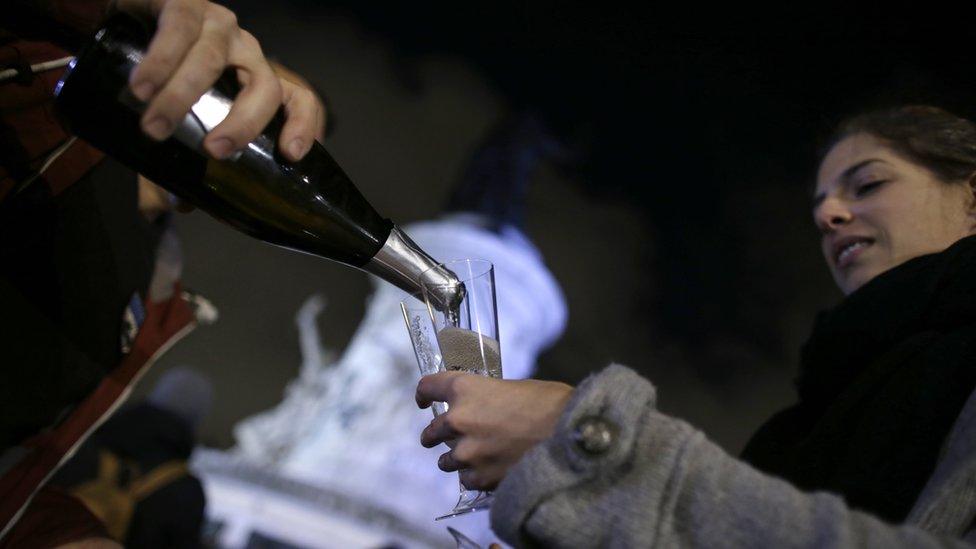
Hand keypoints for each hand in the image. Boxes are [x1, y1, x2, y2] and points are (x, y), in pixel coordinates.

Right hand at [114, 0, 324, 160]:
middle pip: (265, 86)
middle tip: (213, 151)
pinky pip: (179, 30)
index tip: (291, 155)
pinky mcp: (182, 3)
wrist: (117, 21)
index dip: (303, 125)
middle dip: (244, 122)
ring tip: (153, 127)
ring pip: (214, 59)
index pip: (299, 100)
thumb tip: (170, 208)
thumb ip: (171, 170)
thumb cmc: (158, 80)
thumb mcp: (171, 128)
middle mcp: (246, 53)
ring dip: (183, 95)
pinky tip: (141, 88)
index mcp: (256, 81)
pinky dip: (160, 61)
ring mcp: (218, 26)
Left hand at [416, 371, 572, 489]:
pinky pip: (467, 479)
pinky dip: (475, 476)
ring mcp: (468, 452)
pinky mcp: (481, 478)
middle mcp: (459, 420)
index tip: (424, 400)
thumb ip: (490, 396)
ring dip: (456, 457)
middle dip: (437, 434)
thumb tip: (485, 407)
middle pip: (431, 431)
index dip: (424, 394)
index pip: (428, 387)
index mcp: (466, 389)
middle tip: (447, 436)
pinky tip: (490, 470)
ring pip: (446, 460)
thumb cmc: (552, 404)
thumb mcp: (515, 387)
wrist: (572, 435)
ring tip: (474, 456)